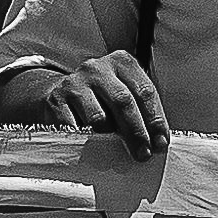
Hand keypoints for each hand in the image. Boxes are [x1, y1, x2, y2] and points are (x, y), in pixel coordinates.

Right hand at [29, 57, 171, 155]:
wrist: (60, 92)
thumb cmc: (101, 97)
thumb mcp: (123, 91)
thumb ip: (141, 109)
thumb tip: (156, 140)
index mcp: (121, 62)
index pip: (144, 91)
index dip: (155, 119)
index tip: (160, 142)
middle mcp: (97, 68)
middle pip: (123, 102)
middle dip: (137, 132)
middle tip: (143, 154)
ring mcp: (75, 83)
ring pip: (99, 119)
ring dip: (110, 139)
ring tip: (114, 149)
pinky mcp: (57, 101)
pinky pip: (76, 129)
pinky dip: (86, 142)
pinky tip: (90, 147)